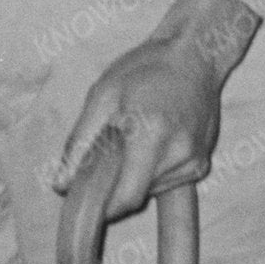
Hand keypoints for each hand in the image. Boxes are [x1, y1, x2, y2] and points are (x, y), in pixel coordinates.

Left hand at [52, 0, 254, 263]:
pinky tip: (150, 144)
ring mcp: (195, 159)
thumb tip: (61, 184)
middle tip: (99, 163)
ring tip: (130, 143)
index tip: (82, 202)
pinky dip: (151, 173)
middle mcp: (179, 153)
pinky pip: (167, 183)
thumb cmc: (145, 70)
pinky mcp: (203, 162)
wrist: (197, 55)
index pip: (124, 197)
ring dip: (132, 179)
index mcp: (151, 135)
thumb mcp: (102, 96)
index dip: (100, 208)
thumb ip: (80, 142)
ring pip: (149, 192)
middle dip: (112, 191)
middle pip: (134, 199)